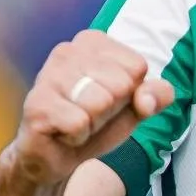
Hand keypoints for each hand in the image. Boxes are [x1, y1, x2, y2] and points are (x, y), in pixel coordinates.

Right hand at [5, 31, 174, 186]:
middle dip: (112, 109)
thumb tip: (147, 100)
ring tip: (77, 121)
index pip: (138, 67)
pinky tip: (63, 132)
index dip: (131, 93)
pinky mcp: (37, 104)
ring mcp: (48, 75)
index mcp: (94, 42)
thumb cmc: (97, 121)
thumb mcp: (137, 106)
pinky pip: (79, 123)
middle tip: (91, 114)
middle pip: (120, 85)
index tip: (110, 100)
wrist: (56, 154)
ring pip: (100, 103)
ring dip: (95, 123)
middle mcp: (67, 50)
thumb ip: (158, 95)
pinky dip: (78, 136)